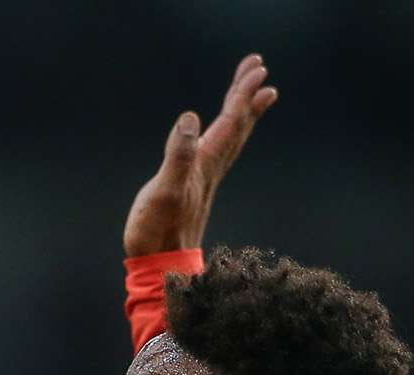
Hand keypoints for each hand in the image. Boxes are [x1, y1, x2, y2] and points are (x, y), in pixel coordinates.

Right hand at [123, 54, 277, 256]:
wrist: (159, 267)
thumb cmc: (156, 232)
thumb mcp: (163, 192)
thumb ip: (177, 156)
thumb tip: (189, 118)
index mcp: (205, 164)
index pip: (230, 122)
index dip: (242, 94)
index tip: (256, 68)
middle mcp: (211, 168)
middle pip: (236, 126)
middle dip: (246, 96)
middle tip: (257, 68)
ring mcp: (205, 179)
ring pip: (231, 138)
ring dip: (242, 114)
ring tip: (254, 95)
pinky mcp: (196, 188)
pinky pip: (219, 151)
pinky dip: (226, 134)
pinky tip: (220, 133)